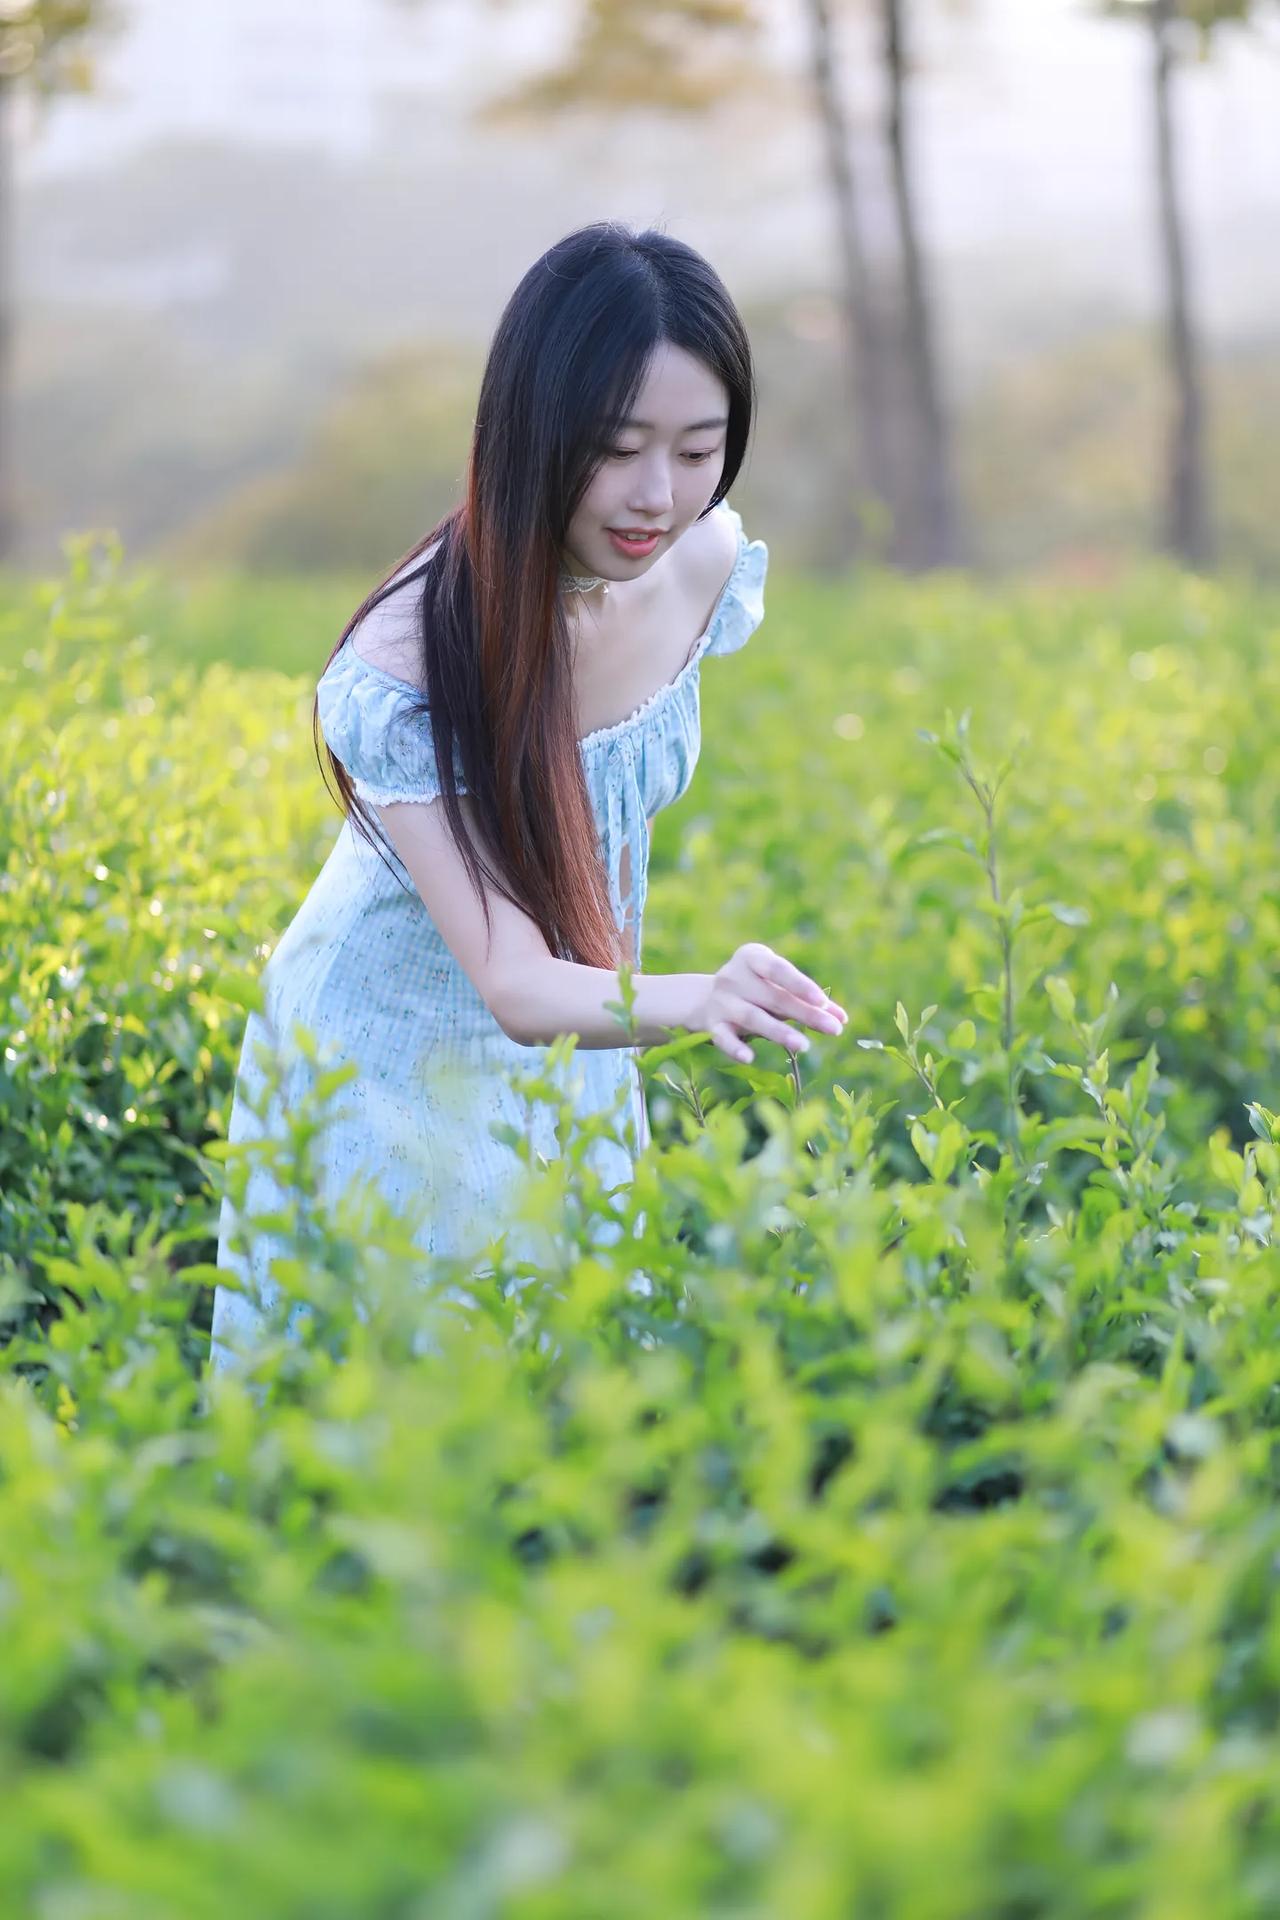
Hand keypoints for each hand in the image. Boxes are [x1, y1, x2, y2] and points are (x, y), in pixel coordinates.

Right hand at [698, 942, 847, 1064]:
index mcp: (751, 958)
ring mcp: (721, 1002)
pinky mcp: (711, 1025)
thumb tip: (842, 1018)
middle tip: (834, 1030)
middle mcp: (733, 977)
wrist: (704, 999)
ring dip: (779, 1032)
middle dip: (805, 1014)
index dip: (801, 984)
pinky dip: (735, 1048)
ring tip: (805, 1046)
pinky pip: (723, 1038)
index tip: (823, 1001)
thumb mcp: (777, 986)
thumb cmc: (755, 990)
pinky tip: (750, 1058)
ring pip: (753, 1018)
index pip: (778, 969)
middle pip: (773, 997)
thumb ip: (807, 999)